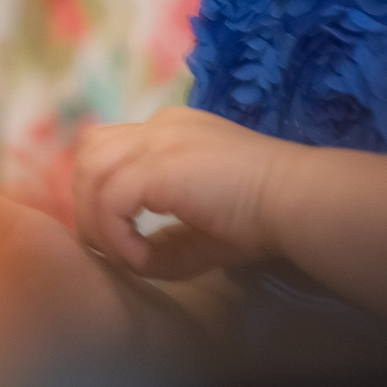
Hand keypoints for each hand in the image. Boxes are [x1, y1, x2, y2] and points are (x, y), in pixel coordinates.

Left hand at [71, 107, 295, 273]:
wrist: (298, 200)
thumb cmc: (262, 217)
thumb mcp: (201, 233)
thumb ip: (162, 242)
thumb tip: (129, 261)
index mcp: (172, 131)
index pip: (112, 148)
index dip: (101, 192)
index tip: (114, 234)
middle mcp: (159, 126)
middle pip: (91, 154)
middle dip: (87, 203)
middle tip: (108, 247)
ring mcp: (157, 139)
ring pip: (91, 172)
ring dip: (97, 220)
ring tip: (123, 256)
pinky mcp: (158, 164)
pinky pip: (110, 199)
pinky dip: (115, 233)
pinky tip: (139, 258)